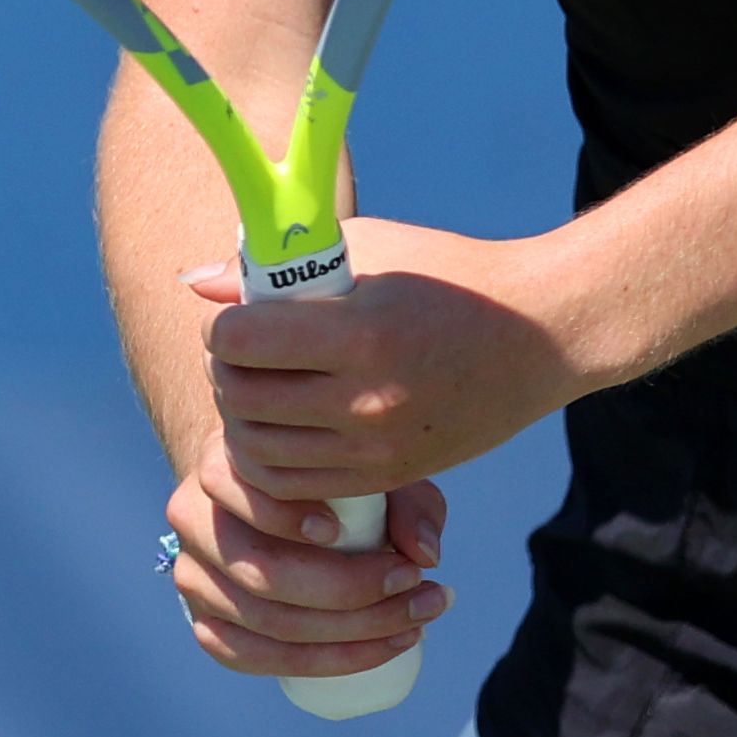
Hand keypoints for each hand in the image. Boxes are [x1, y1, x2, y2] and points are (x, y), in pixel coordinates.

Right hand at [162, 437, 448, 680]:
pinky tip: (376, 652)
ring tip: (416, 622)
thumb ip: (406, 502)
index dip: (284, 518)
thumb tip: (425, 555)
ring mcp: (194, 579)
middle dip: (350, 591)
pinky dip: (322, 663)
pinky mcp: (208, 626)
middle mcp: (193, 522)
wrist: (267, 499)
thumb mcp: (366, 473)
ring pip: (266, 624)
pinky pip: (254, 659)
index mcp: (220, 468)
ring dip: (350, 635)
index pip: (240, 493)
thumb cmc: (327, 481)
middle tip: (418, 586)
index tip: (341, 531)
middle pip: (263, 574)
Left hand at [184, 216, 592, 507]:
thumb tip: (197, 285)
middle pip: (241, 398)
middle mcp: (366, 399)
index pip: (240, 341)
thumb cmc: (447, 276)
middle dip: (221, 370)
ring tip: (256, 387)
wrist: (539, 337)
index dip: (220, 325)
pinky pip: (295, 487)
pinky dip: (270, 461)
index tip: (232, 315)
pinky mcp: (389, 476)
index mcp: (358, 333)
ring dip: (241, 419)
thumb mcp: (370, 250)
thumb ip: (280, 270)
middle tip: (236, 351)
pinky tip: (279, 426)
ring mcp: (378, 447)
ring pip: (259, 452)